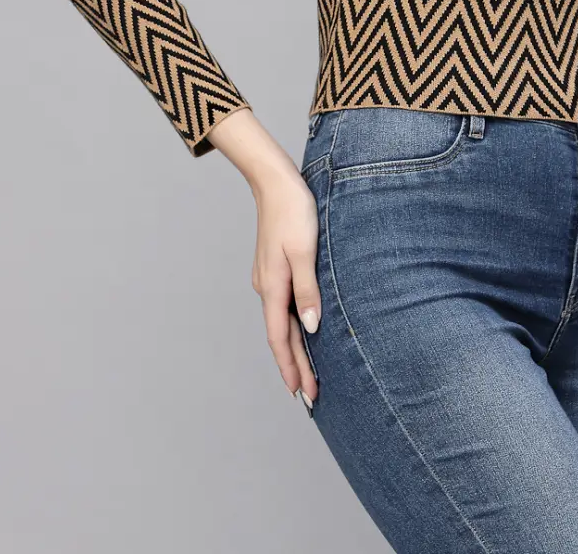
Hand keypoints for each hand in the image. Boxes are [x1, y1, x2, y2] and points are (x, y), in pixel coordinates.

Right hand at [248, 159, 322, 409]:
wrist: (275, 182)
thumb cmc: (294, 211)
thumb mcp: (306, 251)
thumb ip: (308, 290)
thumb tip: (311, 327)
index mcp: (272, 286)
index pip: (280, 338)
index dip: (290, 367)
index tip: (301, 393)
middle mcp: (266, 286)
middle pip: (280, 335)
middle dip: (295, 366)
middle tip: (311, 396)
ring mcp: (268, 277)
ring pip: (281, 322)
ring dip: (294, 348)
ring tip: (308, 373)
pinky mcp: (274, 268)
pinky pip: (282, 306)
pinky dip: (291, 326)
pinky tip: (302, 331)